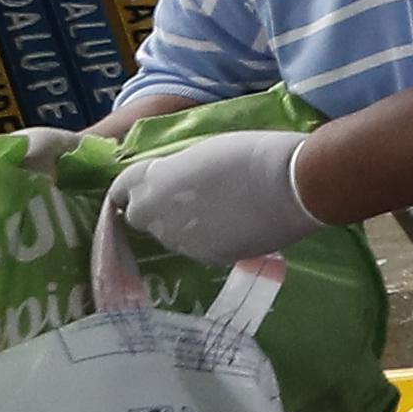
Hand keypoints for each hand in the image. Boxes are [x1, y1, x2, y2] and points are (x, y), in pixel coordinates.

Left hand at [97, 126, 326, 277]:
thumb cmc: (250, 154)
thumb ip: (175, 172)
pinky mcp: (209, 258)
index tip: (149, 183)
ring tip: (220, 210)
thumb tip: (175, 185)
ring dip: (186, 225)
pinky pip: (200, 248)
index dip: (135, 187)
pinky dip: (212, 239)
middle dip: (157, 209)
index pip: (121, 189)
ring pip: (172, 235)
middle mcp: (156, 216)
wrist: (291, 186)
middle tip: (187, 197)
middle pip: (142, 216)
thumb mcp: (200, 153)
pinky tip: (237, 224)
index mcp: (150, 182)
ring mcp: (181, 242)